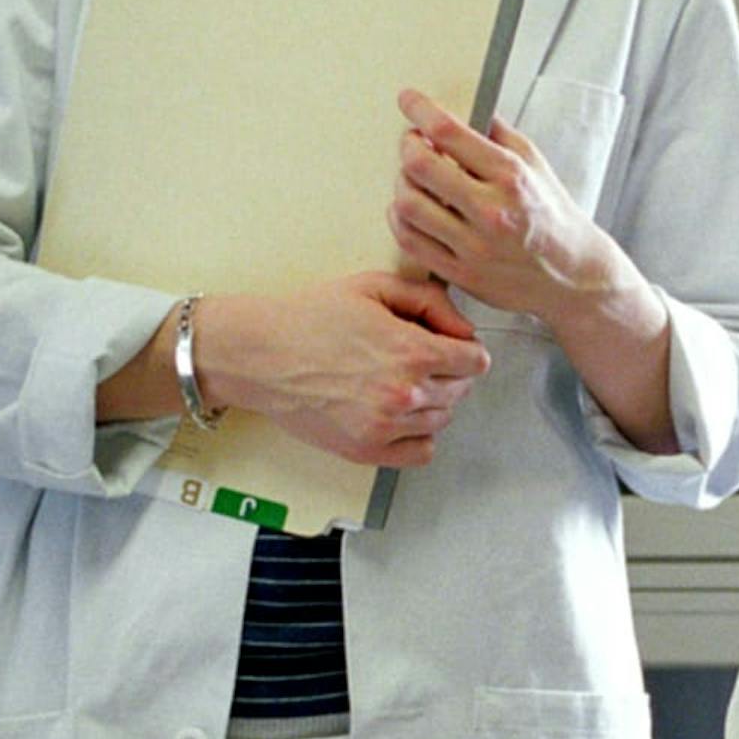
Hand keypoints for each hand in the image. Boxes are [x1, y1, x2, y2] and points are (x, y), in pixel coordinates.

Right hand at [196, 274, 487, 467]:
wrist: (261, 355)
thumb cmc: (311, 318)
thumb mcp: (375, 287)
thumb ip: (431, 302)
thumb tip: (464, 331)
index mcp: (412, 350)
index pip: (476, 361)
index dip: (466, 349)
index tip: (452, 347)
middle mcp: (405, 393)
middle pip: (462, 391)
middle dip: (449, 373)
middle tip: (418, 360)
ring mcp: (387, 426)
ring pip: (443, 420)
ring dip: (433, 402)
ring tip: (399, 383)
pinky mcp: (367, 450)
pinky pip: (421, 451)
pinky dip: (418, 435)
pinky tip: (398, 415)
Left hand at [390, 89, 625, 332]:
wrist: (572, 272)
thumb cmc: (552, 214)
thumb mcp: (536, 163)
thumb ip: (498, 134)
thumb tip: (465, 109)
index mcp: (511, 176)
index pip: (449, 133)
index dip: (420, 110)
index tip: (408, 100)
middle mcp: (492, 210)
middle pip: (420, 166)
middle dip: (408, 145)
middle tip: (412, 141)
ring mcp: (475, 246)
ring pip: (408, 205)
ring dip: (402, 183)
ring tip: (413, 178)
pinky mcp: (462, 273)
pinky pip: (410, 241)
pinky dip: (400, 219)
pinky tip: (410, 209)